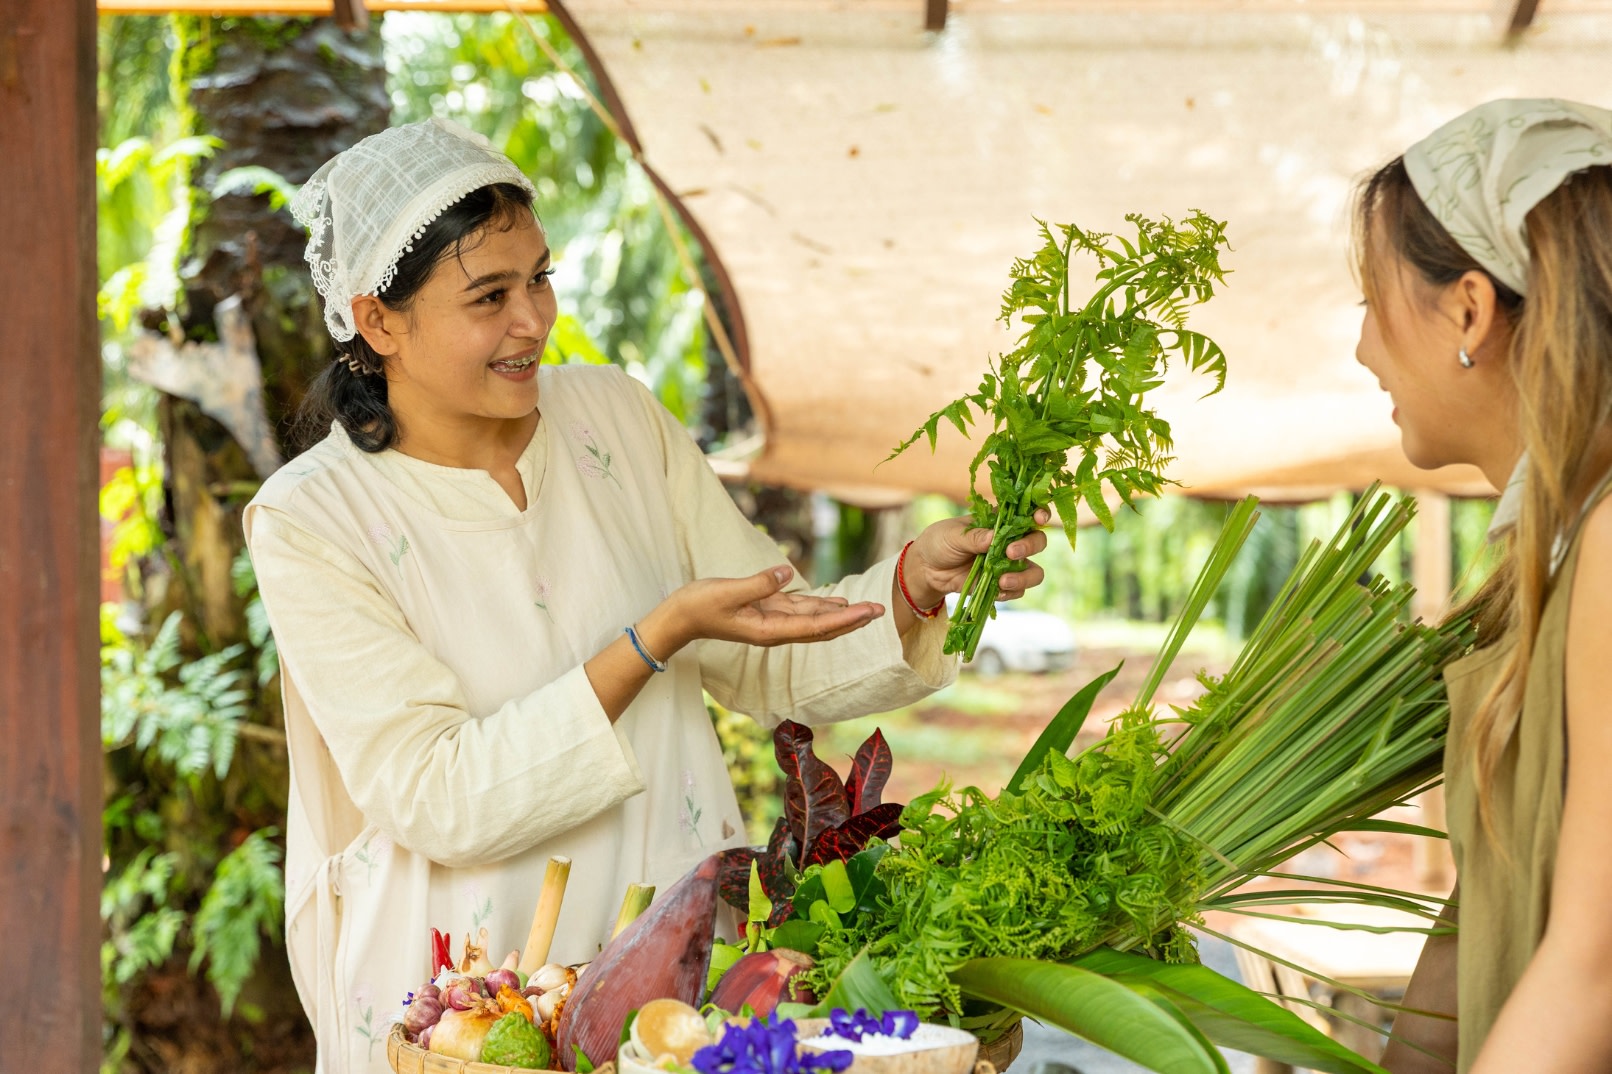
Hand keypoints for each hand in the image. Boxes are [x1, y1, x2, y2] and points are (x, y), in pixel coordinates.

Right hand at [647, 565, 883, 653]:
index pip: (815, 627)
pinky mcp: (766, 610)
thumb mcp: (727, 592)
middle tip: (880, 610)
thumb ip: (758, 584)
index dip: (843, 619)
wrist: (679, 617)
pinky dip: (821, 607)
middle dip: (852, 619)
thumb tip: (787, 572)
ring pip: (814, 619)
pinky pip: (800, 610)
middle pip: (822, 627)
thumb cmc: (699, 606)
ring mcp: (772, 621)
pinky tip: (837, 604)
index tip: (867, 612)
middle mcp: (775, 629)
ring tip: (867, 608)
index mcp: (768, 630)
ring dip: (841, 614)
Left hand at [904, 509, 1051, 608]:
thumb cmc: (939, 543)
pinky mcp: (1001, 584)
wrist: (926, 570)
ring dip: (1023, 577)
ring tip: (1003, 580)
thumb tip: (994, 537)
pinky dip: (1011, 592)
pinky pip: (1018, 591)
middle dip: (1029, 546)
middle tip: (1010, 553)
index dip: (1039, 514)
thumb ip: (974, 537)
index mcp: (999, 521)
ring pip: (1033, 571)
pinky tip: (996, 591)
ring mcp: (1007, 565)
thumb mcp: (952, 535)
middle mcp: (1009, 541)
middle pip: (1037, 542)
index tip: (1038, 518)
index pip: (1027, 514)